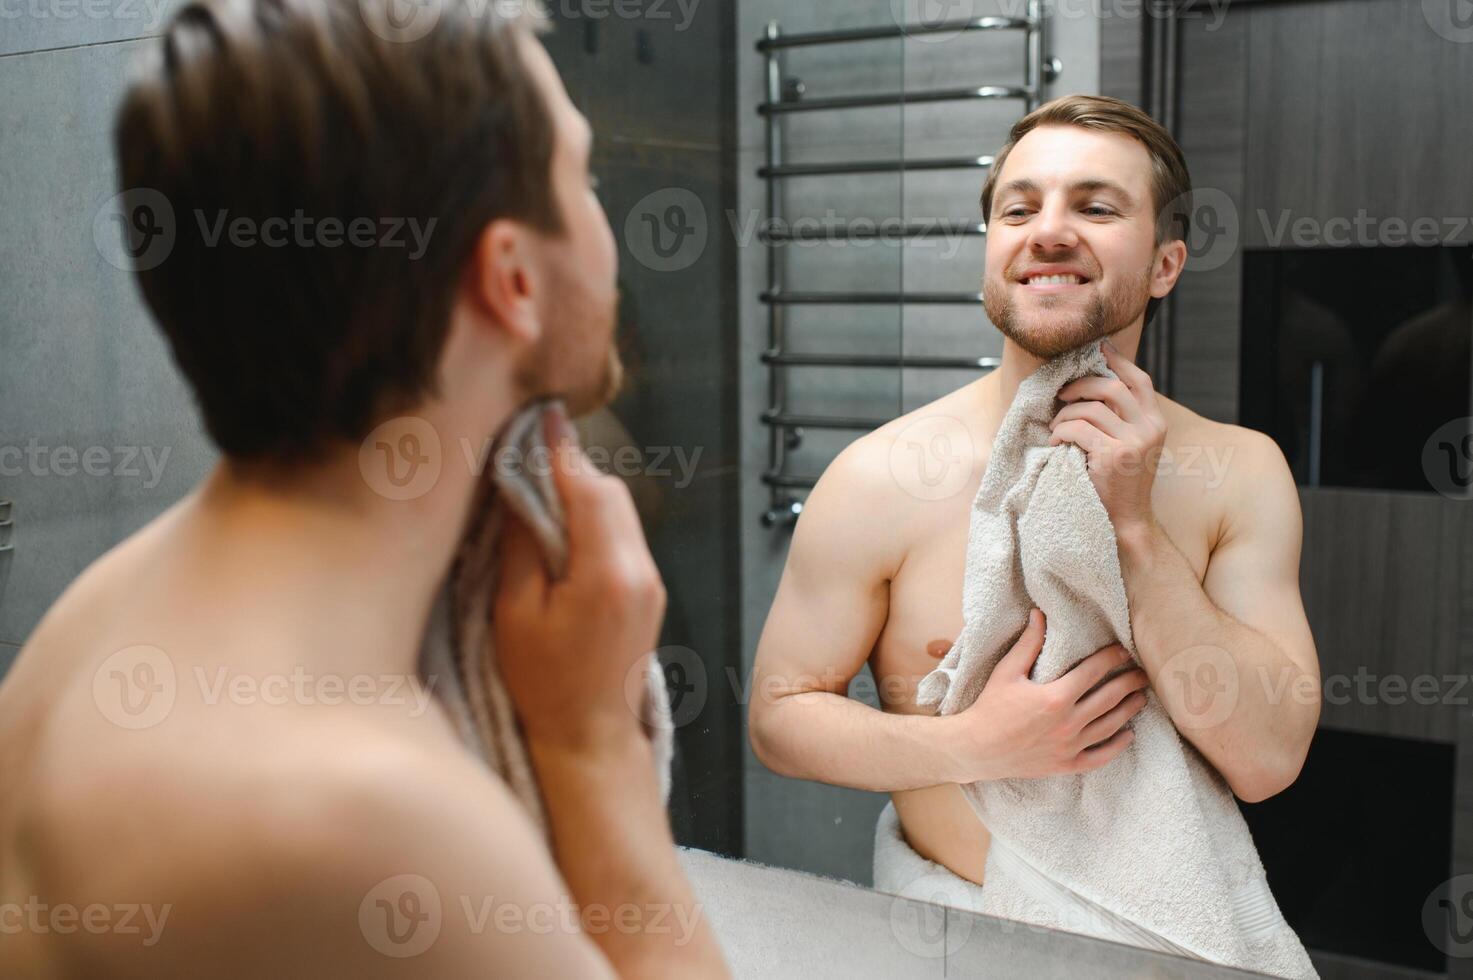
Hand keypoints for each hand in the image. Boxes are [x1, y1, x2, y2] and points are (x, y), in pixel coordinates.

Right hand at [494, 407, 666, 750]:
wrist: (589, 735)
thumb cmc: (542, 683)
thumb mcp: (515, 613)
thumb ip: (522, 543)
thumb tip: (519, 484)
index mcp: (607, 574)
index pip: (589, 490)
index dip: (561, 450)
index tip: (539, 418)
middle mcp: (640, 571)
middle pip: (610, 492)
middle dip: (570, 468)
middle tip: (528, 452)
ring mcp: (651, 580)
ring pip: (620, 511)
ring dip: (582, 492)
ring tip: (538, 488)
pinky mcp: (650, 590)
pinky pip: (623, 535)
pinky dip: (594, 518)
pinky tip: (562, 526)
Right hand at [943, 609, 1149, 781]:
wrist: (977, 749)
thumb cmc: (990, 707)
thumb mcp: (1006, 671)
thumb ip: (1028, 644)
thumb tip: (1039, 614)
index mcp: (1056, 697)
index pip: (1094, 671)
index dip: (1112, 657)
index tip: (1124, 650)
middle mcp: (1069, 722)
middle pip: (1111, 697)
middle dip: (1130, 682)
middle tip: (1143, 674)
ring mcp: (1070, 746)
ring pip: (1111, 725)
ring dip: (1130, 709)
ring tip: (1141, 698)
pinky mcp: (1067, 764)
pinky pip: (1101, 756)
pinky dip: (1118, 746)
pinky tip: (1128, 735)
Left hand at [1048, 338, 1166, 534]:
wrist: (1126, 520)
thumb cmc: (1121, 481)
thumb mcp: (1131, 444)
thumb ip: (1122, 417)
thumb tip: (1096, 382)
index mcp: (1156, 422)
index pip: (1139, 380)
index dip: (1117, 360)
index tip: (1098, 347)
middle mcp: (1150, 429)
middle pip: (1112, 387)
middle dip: (1081, 385)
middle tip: (1062, 395)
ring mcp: (1133, 443)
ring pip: (1091, 408)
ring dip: (1066, 414)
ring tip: (1056, 427)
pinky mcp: (1113, 456)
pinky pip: (1078, 429)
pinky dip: (1060, 432)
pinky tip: (1054, 442)